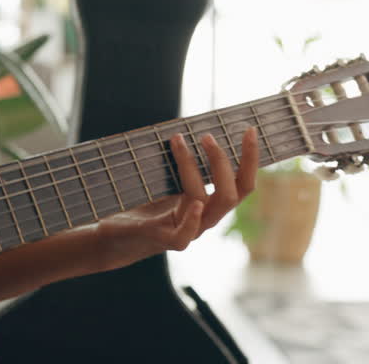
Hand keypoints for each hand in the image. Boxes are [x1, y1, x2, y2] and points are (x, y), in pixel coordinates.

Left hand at [90, 128, 259, 272]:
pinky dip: (192, 219)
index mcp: (210, 203)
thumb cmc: (144, 207)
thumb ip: (180, 165)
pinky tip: (195, 203)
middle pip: (231, 193)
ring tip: (179, 142)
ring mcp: (188, 230)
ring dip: (193, 168)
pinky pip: (186, 234)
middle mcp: (205, 217)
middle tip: (207, 136)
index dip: (250, 158)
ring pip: (205, 202)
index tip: (250, 129)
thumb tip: (182, 129)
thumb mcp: (166, 182)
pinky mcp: (166, 239)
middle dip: (222, 162)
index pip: (241, 183)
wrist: (118, 237)